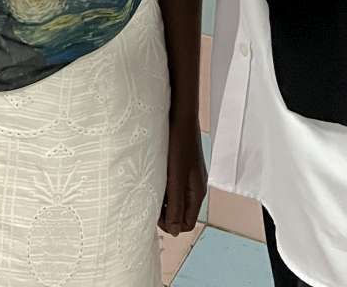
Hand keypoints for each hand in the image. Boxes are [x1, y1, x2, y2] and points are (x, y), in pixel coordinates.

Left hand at [160, 115, 207, 235]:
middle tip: (149, 200)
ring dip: (163, 198)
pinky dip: (163, 186)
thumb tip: (175, 231)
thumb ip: (176, 205)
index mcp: (197, 192)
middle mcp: (195, 186)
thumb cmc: (178, 143)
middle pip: (181, 213)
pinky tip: (154, 176)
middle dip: (166, 212)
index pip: (186, 224)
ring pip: (176, 198)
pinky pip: (174, 185)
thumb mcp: (175, 177)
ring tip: (150, 187)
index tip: (154, 213)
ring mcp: (189, 176)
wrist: (180, 114)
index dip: (170, 224)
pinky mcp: (182, 166)